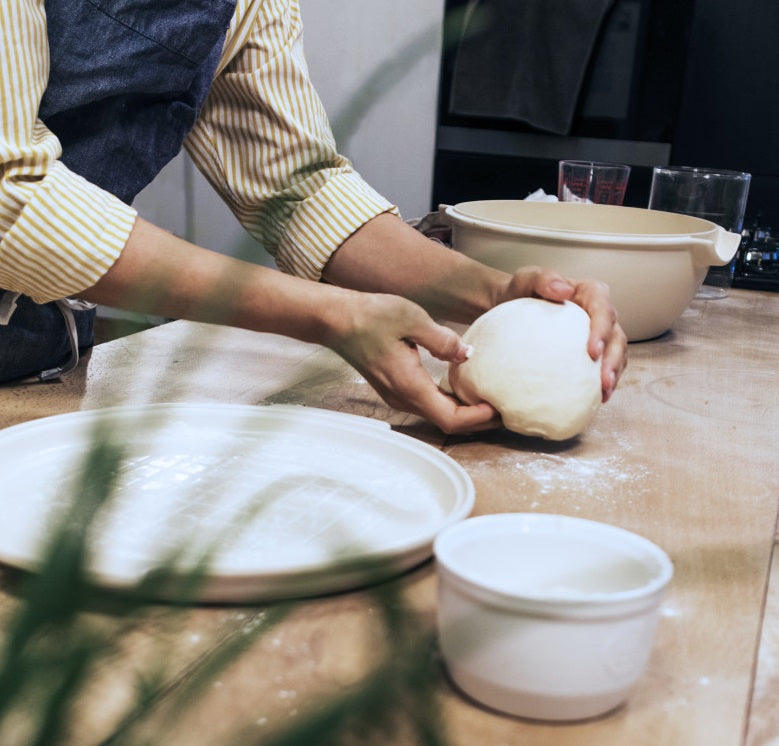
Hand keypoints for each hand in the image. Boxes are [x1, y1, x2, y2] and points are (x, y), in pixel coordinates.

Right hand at [326, 292, 501, 433]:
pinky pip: (429, 403)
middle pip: (447, 422)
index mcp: (410, 385)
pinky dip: (451, 402)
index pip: (450, 418)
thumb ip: (442, 340)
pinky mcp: (396, 387)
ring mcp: (398, 395)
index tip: (500, 408)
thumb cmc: (370, 316)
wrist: (337, 319)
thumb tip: (469, 354)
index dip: (478, 419)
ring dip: (465, 412)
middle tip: (505, 408)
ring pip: (438, 415)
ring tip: (491, 399)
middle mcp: (403, 397)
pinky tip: (465, 388)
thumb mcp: (412, 318)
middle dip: (478, 420)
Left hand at [495, 266, 627, 401]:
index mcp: (590, 293)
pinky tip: (595, 398)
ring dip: (614, 374)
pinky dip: (602, 382)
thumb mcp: (525, 279)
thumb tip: (564, 289)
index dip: (602, 331)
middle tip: (603, 381)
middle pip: (616, 335)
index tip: (591, 352)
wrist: (509, 307)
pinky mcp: (592, 352)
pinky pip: (603, 367)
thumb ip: (542, 278)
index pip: (603, 309)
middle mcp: (599, 313)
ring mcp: (598, 334)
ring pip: (617, 353)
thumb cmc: (519, 291)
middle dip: (614, 359)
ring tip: (604, 393)